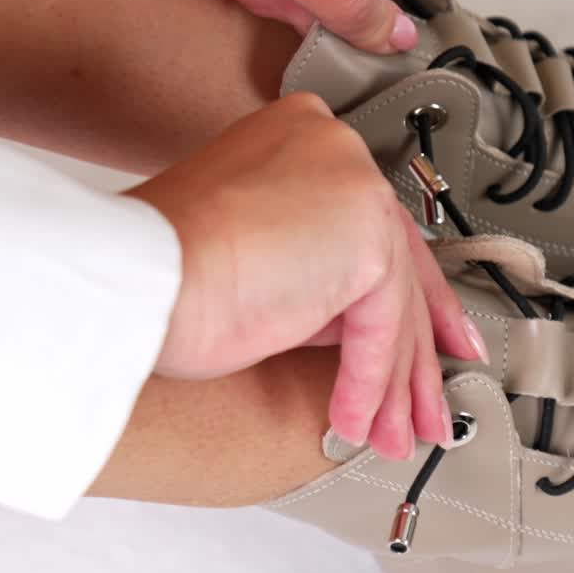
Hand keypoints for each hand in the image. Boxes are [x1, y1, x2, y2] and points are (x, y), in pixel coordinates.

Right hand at [127, 95, 487, 459]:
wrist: (133, 280)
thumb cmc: (165, 272)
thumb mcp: (267, 261)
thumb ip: (325, 272)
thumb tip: (363, 319)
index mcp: (309, 139)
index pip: (381, 228)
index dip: (415, 295)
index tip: (440, 338)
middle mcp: (339, 150)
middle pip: (401, 268)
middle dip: (416, 356)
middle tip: (428, 405)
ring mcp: (356, 187)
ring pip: (396, 306)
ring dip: (394, 386)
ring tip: (392, 433)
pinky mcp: (365, 240)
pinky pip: (380, 328)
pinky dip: (368, 383)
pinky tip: (354, 421)